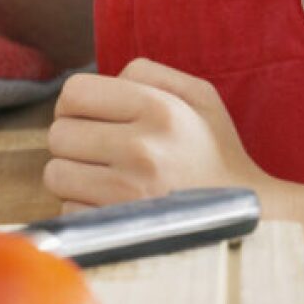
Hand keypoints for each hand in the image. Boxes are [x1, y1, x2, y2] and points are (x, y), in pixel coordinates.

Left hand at [42, 60, 265, 208]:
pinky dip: (82, 208)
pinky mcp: (119, 231)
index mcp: (158, 109)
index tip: (89, 116)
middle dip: (72, 140)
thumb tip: (103, 79)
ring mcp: (128, 194)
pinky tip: (112, 204)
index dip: (74, 103)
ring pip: (55, 174)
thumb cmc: (216, 152)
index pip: (73, 92)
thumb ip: (148, 73)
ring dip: (72, 175)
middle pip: (57, 134)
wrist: (248, 218)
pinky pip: (67, 211)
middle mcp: (141, 149)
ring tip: (104, 176)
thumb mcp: (199, 96)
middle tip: (99, 148)